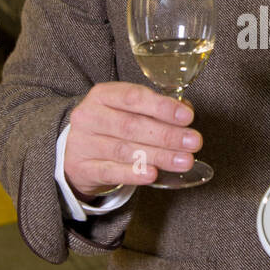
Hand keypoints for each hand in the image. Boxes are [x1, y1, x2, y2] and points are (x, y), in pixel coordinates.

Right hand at [64, 82, 202, 199]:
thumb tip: (186, 111)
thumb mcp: (126, 110)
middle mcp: (89, 116)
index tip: (187, 117)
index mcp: (102, 95)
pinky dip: (133, 174)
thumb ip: (155, 109)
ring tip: (184, 161)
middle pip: (131, 125)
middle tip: (194, 142)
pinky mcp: (82, 168)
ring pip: (124, 150)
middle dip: (167, 135)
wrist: (75, 152)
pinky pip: (110, 171)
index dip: (162, 107)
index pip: (133, 97)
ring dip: (159, 156)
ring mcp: (83, 143)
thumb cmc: (110, 126)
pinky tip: (153, 174)